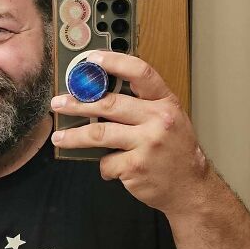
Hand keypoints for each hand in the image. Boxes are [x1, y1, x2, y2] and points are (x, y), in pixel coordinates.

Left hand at [50, 51, 209, 216]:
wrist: (190, 187)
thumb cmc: (175, 151)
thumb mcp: (169, 119)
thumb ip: (142, 105)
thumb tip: (101, 96)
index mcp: (166, 103)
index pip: (140, 73)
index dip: (114, 62)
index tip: (92, 60)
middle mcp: (158, 120)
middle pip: (109, 104)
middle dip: (78, 104)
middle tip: (59, 103)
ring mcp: (147, 143)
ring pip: (98, 133)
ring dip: (74, 136)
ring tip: (60, 137)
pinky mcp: (135, 166)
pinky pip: (106, 161)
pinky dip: (104, 166)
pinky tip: (110, 167)